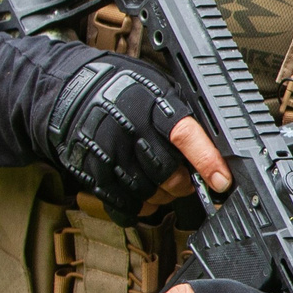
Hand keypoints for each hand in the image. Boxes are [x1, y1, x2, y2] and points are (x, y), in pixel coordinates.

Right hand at [34, 55, 229, 224]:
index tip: (222, 181)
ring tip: (163, 182)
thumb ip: (183, 115)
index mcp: (152, 103)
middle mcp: (129, 129)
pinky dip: (141, 206)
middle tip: (187, 179)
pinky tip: (145, 195)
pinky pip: (125, 204)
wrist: (70, 91)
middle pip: (169, 174)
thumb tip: (214, 147)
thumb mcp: (159, 86)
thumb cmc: (123, 88)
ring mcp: (108, 153)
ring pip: (149, 193)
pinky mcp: (92, 173)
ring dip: (164, 196)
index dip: (206, 161)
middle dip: (184, 183)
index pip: (185, 135)